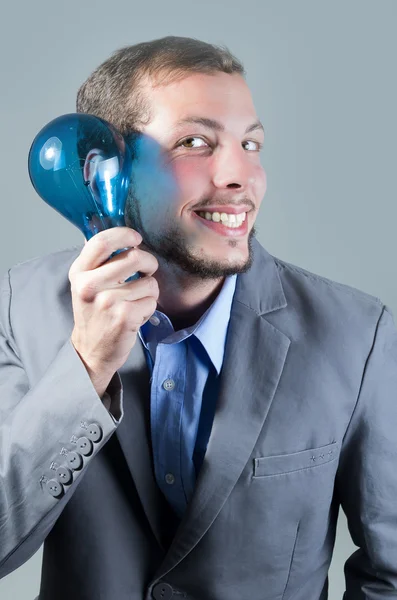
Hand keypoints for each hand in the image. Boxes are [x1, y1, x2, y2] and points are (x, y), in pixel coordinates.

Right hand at [69, 227, 158, 395]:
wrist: (91, 352)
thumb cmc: (94, 315)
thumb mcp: (85, 284)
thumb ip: (98, 261)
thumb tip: (118, 233)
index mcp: (79, 272)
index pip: (102, 241)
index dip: (124, 235)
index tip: (136, 238)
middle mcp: (89, 285)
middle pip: (134, 257)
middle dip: (149, 263)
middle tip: (147, 271)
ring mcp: (107, 301)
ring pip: (149, 282)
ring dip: (149, 292)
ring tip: (136, 301)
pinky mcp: (124, 316)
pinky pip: (152, 301)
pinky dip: (149, 308)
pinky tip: (136, 315)